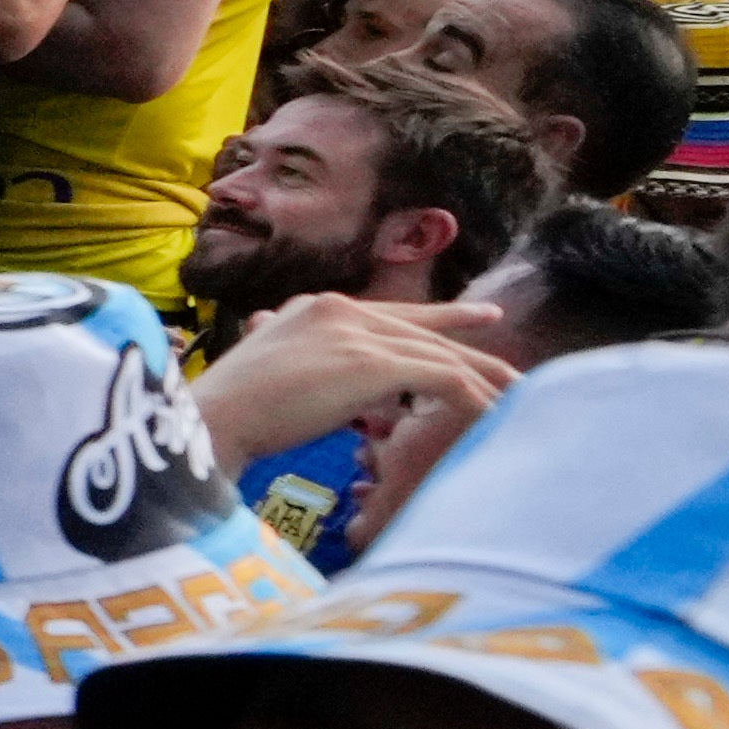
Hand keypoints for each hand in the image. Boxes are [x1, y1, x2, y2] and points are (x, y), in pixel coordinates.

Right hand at [181, 290, 516, 486]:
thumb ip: (301, 369)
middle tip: (516, 371)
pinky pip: (442, 380)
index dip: (442, 319)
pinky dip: (472, 399)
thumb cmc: (226, 412)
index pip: (392, 314)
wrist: (211, 419)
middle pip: (425, 332)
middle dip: (475, 352)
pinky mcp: (372, 363)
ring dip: (483, 382)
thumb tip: (315, 387)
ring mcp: (356, 333)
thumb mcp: (270, 375)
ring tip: (517, 400)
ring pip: (440, 355)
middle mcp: (340, 310)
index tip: (483, 317)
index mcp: (315, 309)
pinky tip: (491, 416)